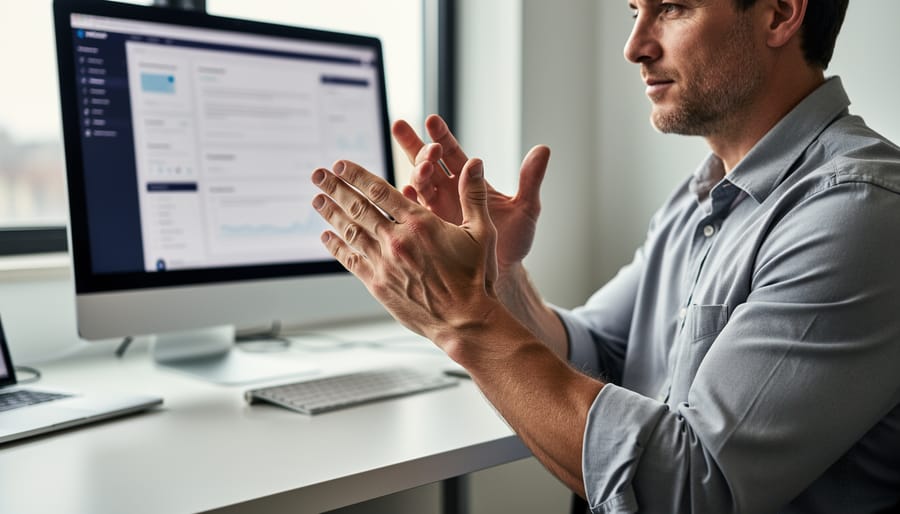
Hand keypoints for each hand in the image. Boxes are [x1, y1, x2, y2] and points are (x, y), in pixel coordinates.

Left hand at [311, 158, 500, 346]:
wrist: (463, 320)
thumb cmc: (475, 276)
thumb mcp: (481, 231)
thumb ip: (474, 195)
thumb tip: (475, 162)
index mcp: (420, 223)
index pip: (380, 191)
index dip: (357, 175)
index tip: (340, 165)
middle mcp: (397, 240)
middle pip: (358, 207)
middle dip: (335, 188)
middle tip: (317, 175)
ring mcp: (384, 263)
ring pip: (351, 232)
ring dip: (331, 214)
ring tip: (317, 200)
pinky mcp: (378, 284)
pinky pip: (351, 261)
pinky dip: (336, 247)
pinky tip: (327, 236)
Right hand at [393, 115, 550, 273]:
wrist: (503, 273)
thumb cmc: (515, 240)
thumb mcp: (526, 208)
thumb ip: (531, 179)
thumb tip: (543, 149)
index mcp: (470, 181)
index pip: (452, 152)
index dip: (441, 136)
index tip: (431, 121)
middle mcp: (450, 192)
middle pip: (426, 162)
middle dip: (415, 146)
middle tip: (410, 134)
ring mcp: (437, 211)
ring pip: (418, 184)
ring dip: (418, 173)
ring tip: (423, 168)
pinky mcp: (429, 230)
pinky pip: (413, 214)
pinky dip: (409, 202)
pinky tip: (408, 193)